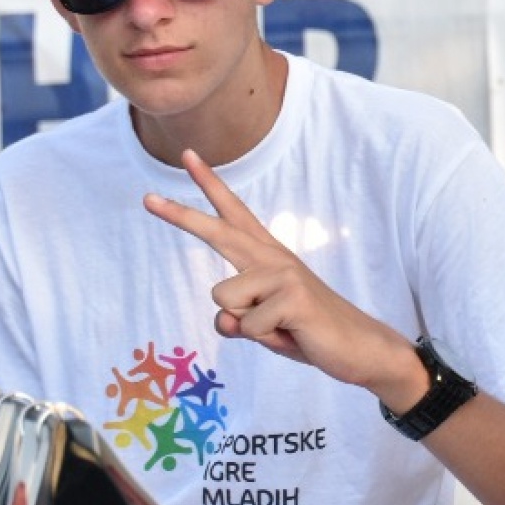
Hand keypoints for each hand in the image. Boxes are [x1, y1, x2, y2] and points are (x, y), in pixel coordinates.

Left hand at [145, 150, 424, 404]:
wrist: (359, 349)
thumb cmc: (308, 333)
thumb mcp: (264, 329)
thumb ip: (237, 321)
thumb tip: (224, 318)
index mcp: (267, 257)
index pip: (233, 215)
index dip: (209, 185)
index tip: (187, 156)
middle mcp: (273, 258)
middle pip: (219, 232)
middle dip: (182, 217)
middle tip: (146, 199)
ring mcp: (284, 274)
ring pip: (224, 300)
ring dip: (247, 325)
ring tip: (281, 328)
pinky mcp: (293, 296)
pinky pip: (247, 326)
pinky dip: (266, 340)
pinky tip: (293, 334)